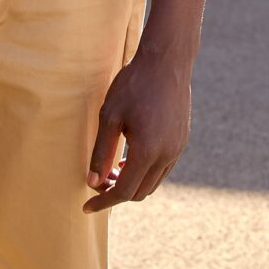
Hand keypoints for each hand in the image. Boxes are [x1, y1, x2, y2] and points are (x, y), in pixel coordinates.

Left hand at [85, 42, 191, 211]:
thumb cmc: (134, 85)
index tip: (86, 206)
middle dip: (117, 193)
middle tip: (98, 181)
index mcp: (148, 151)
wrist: (167, 62)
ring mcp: (178, 148)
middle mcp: (167, 155)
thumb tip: (93, 182)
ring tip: (113, 170)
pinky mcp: (182, 140)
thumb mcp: (109, 116)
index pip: (124, 191)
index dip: (103, 202)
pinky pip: (163, 169)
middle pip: (140, 192)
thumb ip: (102, 152)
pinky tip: (131, 159)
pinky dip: (146, 173)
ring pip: (153, 183)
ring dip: (133, 184)